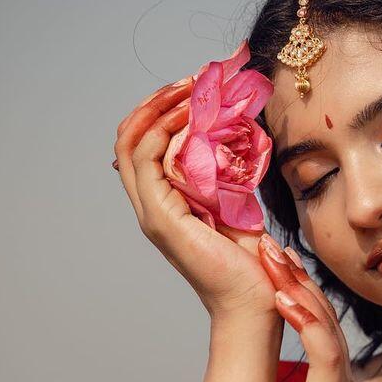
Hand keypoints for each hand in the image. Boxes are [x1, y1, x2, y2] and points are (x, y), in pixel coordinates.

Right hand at [112, 79, 281, 320]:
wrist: (253, 300)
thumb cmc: (250, 261)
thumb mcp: (235, 205)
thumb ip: (222, 175)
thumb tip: (231, 135)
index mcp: (165, 202)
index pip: (143, 144)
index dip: (160, 110)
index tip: (193, 89)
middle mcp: (151, 206)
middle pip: (128, 138)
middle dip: (155, 101)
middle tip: (188, 81)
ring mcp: (152, 213)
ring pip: (132, 143)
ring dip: (159, 108)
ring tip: (191, 89)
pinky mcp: (162, 219)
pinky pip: (149, 160)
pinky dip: (165, 130)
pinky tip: (192, 117)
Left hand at [256, 238, 381, 381]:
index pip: (315, 329)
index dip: (294, 294)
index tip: (270, 266)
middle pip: (320, 315)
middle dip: (293, 277)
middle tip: (267, 241)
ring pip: (322, 325)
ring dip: (296, 287)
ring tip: (271, 254)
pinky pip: (324, 355)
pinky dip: (306, 323)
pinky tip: (287, 299)